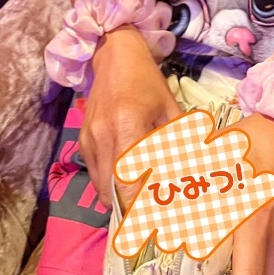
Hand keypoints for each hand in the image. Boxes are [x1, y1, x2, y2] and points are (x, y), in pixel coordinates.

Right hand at [79, 25, 180, 207]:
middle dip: (132, 207)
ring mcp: (89, 140)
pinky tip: (127, 175)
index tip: (159, 218)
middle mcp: (103, 136)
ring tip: (142, 196)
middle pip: (112, 192)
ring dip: (120, 197)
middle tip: (153, 210)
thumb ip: (178, 145)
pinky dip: (110, 183)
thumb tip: (191, 178)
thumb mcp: (170, 110)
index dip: (142, 206)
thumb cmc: (147, 81)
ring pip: (101, 187)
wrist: (114, 57)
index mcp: (128, 127)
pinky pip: (95, 174)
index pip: (129, 183)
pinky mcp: (82, 140)